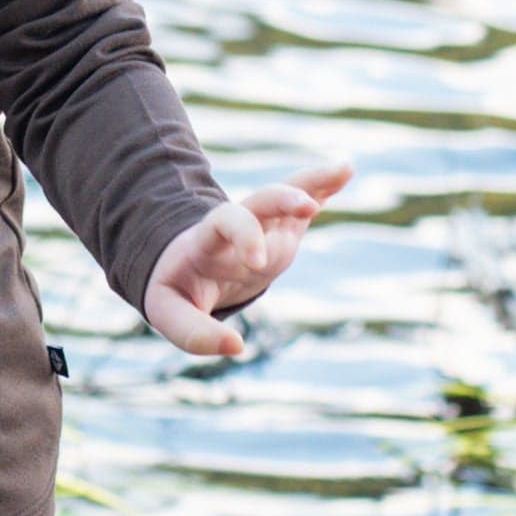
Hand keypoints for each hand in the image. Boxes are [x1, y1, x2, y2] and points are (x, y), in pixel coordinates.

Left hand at [142, 159, 352, 359]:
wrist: (184, 266)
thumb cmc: (176, 292)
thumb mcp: (170, 314)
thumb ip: (194, 334)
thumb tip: (235, 346)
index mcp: (207, 239)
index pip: (226, 223)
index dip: (245, 236)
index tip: (257, 262)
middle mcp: (239, 225)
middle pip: (260, 200)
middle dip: (282, 199)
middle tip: (306, 207)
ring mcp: (264, 226)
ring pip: (288, 195)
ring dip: (312, 183)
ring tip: (342, 169)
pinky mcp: (283, 231)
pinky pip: (305, 202)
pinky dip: (323, 187)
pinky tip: (345, 170)